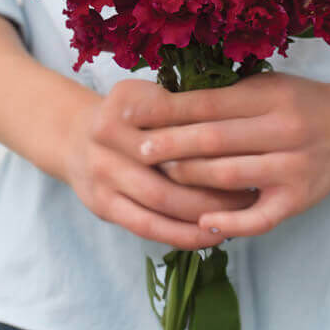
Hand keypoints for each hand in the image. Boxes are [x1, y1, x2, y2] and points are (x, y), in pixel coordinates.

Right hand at [62, 78, 257, 249]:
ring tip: (241, 215)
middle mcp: (107, 138)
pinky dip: (181, 235)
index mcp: (125, 104)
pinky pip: (147, 226)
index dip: (216, 140)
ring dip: (204, 212)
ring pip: (161, 201)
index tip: (253, 150)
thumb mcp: (150, 93)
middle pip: (170, 164)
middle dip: (216, 181)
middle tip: (254, 187)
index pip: (178, 125)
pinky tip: (210, 236)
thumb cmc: (130, 113)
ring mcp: (102, 174)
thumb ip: (183, 105)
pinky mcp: (103, 205)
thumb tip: (239, 123)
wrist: (75, 135)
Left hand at [130, 70, 329, 239]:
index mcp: (272, 98)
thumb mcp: (269, 85)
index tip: (138, 116)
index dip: (172, 112)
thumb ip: (228, 95)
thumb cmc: (301, 101)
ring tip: (162, 179)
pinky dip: (230, 222)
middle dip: (173, 146)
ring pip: (230, 177)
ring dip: (191, 180)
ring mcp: (293, 168)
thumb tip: (170, 101)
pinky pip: (260, 217)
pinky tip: (203, 223)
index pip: (211, 105)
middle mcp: (284, 131)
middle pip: (216, 140)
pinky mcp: (299, 200)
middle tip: (140, 151)